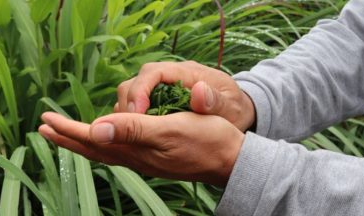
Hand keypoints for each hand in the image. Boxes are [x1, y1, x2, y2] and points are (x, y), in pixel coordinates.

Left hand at [38, 111, 244, 186]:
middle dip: (68, 138)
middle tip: (44, 128)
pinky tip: (106, 140)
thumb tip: (96, 128)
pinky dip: (105, 143)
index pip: (94, 139)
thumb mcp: (169, 129)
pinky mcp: (156, 156)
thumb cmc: (206, 140)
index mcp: (136, 149)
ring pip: (105, 150)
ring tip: (67, 133)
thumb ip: (132, 129)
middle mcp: (136, 157)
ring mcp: (146, 159)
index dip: (69, 130)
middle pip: (94, 148)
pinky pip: (120, 150)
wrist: (232, 159)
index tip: (46, 121)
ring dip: (83, 140)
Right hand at [115, 61, 255, 130]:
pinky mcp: (158, 99)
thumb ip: (215, 101)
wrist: (237, 112)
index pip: (153, 72)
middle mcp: (170, 75)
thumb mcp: (230, 107)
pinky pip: (137, 104)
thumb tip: (198, 90)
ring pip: (132, 92)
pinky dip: (131, 118)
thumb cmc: (234, 109)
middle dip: (129, 103)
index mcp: (186, 72)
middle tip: (127, 128)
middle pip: (136, 81)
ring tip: (128, 133)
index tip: (138, 114)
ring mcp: (162, 87)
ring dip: (126, 112)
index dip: (140, 90)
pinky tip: (133, 135)